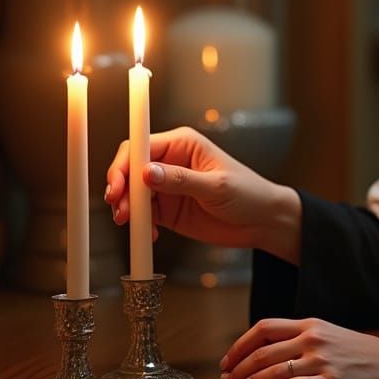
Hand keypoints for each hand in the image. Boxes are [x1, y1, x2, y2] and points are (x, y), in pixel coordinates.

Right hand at [104, 126, 299, 257]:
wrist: (262, 221)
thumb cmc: (248, 193)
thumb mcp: (217, 186)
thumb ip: (182, 180)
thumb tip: (148, 172)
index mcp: (183, 144)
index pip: (142, 146)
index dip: (125, 164)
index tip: (117, 184)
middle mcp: (171, 162)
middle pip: (131, 169)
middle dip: (121, 189)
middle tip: (121, 210)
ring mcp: (168, 186)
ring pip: (133, 193)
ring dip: (127, 208)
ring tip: (131, 224)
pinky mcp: (168, 209)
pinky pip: (143, 214)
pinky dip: (140, 224)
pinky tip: (149, 234)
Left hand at [219, 317, 378, 378]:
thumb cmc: (371, 357)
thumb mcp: (336, 337)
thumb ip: (308, 340)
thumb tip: (277, 352)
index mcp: (313, 324)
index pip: (265, 327)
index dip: (240, 343)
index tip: (228, 360)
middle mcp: (315, 338)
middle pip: (263, 350)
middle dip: (238, 366)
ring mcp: (324, 360)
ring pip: (275, 369)